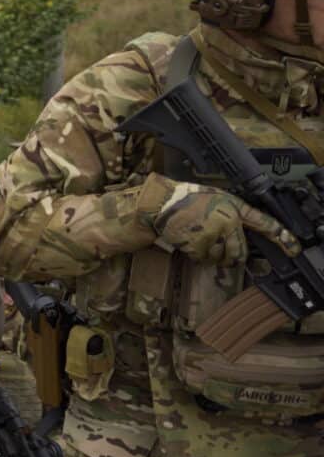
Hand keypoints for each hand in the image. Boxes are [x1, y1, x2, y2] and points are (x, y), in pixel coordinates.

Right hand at [140, 173, 297, 267]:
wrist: (163, 203)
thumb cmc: (190, 198)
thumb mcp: (219, 197)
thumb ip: (235, 212)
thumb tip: (246, 231)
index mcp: (234, 209)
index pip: (264, 224)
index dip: (281, 237)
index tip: (293, 248)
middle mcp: (226, 223)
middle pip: (240, 252)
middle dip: (234, 257)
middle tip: (228, 256)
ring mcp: (212, 236)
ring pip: (221, 258)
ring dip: (215, 257)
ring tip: (204, 243)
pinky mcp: (197, 246)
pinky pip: (204, 259)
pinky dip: (199, 256)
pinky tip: (193, 243)